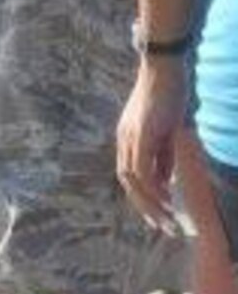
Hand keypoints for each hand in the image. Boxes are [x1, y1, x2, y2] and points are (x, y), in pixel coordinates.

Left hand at [117, 58, 189, 231]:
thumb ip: (162, 155)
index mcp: (128, 140)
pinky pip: (141, 167)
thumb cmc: (167, 93)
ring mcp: (130, 137)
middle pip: (128, 183)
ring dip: (151, 203)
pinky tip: (167, 199)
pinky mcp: (141, 133)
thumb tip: (164, 179)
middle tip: (164, 227)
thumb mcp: (166, 130)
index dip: (143, 197)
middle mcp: (124, 141)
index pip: (130, 176)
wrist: (164, 66)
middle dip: (147, 208)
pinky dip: (152, 186)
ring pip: (133, 180)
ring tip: (169, 220)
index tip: (159, 215)